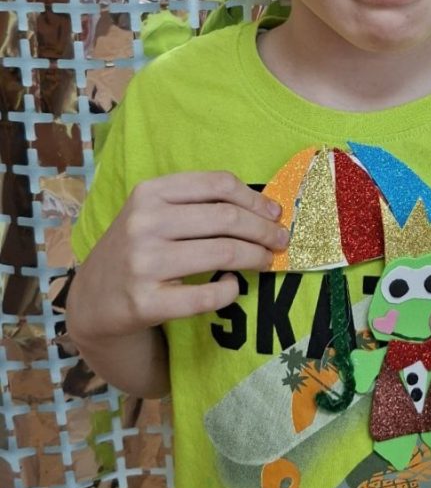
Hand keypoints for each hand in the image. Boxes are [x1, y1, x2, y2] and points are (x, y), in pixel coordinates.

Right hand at [69, 171, 286, 339]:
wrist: (92, 301)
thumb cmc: (137, 248)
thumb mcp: (153, 213)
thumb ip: (196, 203)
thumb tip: (263, 207)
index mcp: (149, 192)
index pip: (217, 185)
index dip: (254, 198)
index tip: (275, 212)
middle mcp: (144, 223)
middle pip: (226, 218)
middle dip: (264, 230)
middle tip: (281, 241)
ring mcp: (143, 263)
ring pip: (223, 252)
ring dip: (256, 257)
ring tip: (267, 261)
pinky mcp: (146, 302)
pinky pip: (207, 296)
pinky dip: (230, 291)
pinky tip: (233, 287)